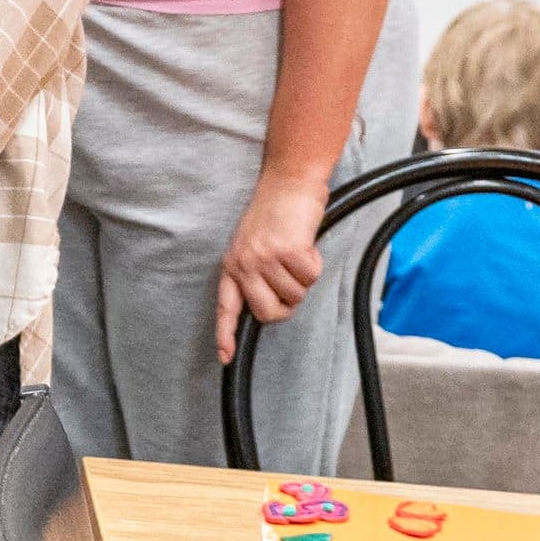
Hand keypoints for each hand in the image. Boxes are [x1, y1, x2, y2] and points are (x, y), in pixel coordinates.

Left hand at [215, 173, 330, 359]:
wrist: (288, 183)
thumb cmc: (275, 215)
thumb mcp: (253, 245)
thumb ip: (255, 274)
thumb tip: (268, 303)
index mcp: (232, 265)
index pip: (226, 306)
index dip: (226, 334)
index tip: (225, 357)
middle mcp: (244, 264)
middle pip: (267, 312)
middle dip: (286, 305)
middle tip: (291, 283)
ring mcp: (264, 258)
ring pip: (294, 295)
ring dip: (303, 278)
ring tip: (296, 252)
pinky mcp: (287, 252)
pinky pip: (310, 277)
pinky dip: (314, 264)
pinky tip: (305, 244)